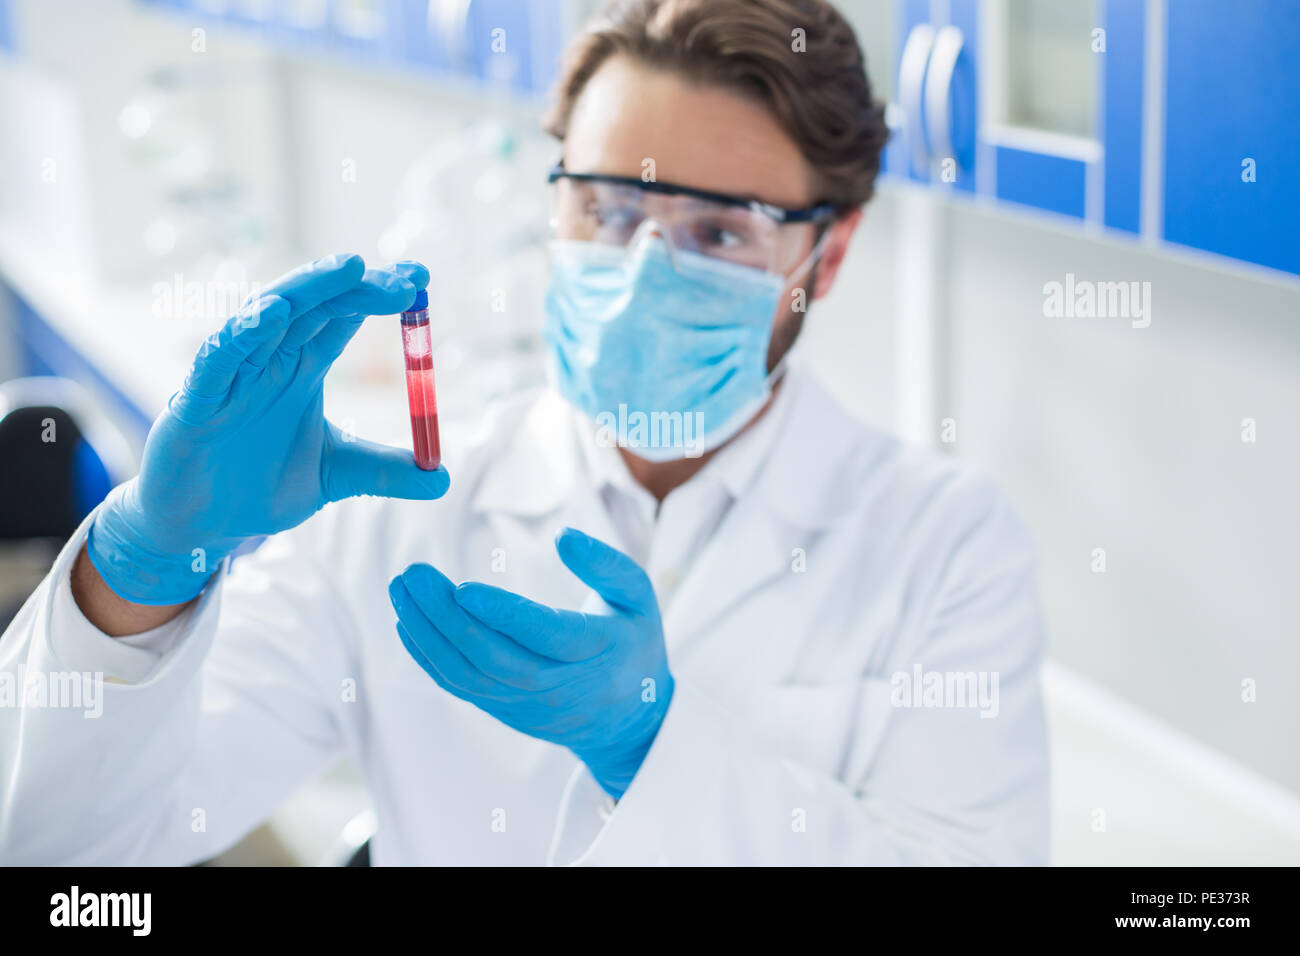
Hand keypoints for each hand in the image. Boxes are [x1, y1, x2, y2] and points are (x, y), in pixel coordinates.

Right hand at [88, 253, 449, 604]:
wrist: (201, 527)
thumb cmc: (258, 488)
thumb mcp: (337, 476)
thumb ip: (385, 472)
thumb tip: (443, 477)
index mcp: (302, 369)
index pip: (342, 317)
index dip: (376, 295)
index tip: (419, 280)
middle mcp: (268, 362)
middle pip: (313, 307)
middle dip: (356, 286)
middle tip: (404, 279)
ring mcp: (231, 377)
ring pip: (266, 318)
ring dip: (307, 290)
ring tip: (348, 267)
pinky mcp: (195, 402)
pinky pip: (217, 360)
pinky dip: (241, 335)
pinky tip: (271, 315)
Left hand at [389, 527, 673, 798]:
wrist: (627, 720)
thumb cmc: (632, 644)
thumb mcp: (640, 598)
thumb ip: (606, 564)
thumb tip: (564, 536)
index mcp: (596, 651)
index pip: (545, 634)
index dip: (503, 615)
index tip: (463, 588)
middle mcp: (558, 684)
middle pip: (494, 656)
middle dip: (447, 617)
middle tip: (413, 574)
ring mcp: (526, 702)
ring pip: (469, 674)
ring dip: (427, 634)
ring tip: (401, 590)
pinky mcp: (504, 709)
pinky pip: (460, 686)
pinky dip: (428, 657)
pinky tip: (407, 622)